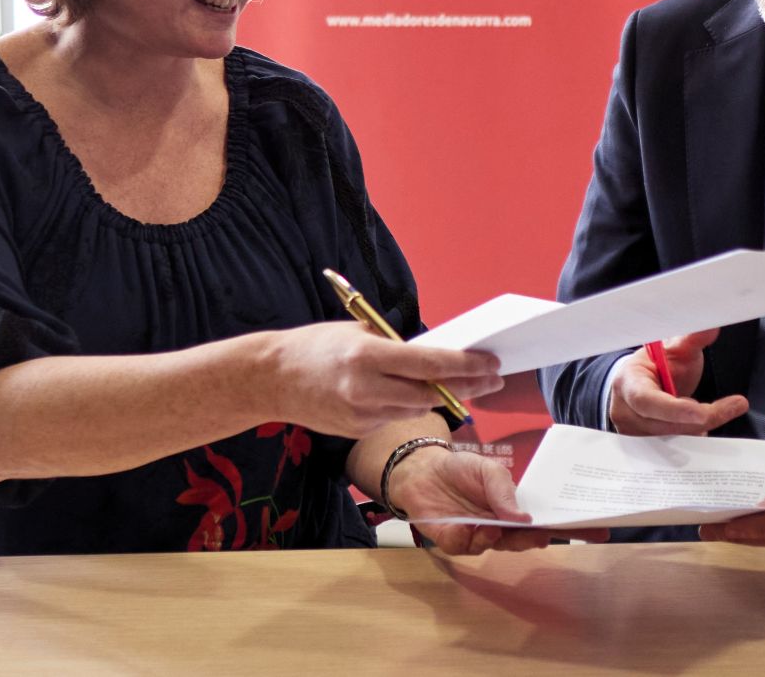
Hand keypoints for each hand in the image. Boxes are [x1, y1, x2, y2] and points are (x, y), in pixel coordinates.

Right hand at [267, 323, 501, 437]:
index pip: (430, 364)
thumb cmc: (317, 346)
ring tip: (448, 383)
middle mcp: (366, 387)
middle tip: (492, 379)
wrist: (272, 378)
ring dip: (434, 397)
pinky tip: (394, 393)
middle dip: (466, 386)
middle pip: (431, 393)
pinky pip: (393, 419)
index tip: (491, 364)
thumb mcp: (358, 333)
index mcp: (369, 355)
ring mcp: (361, 414)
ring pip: (416, 409)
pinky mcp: (357, 431)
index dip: (466, 366)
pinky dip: (402, 406)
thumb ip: (397, 347)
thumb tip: (438, 357)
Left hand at [386, 446, 609, 553]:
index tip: (599, 529)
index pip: (548, 521)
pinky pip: (469, 547)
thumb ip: (504, 491)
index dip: (572, 527)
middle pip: (528, 540)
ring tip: (498, 525)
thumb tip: (524, 519)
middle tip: (543, 534)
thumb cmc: (459, 469)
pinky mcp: (456, 542)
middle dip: (538, 539)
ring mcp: (480, 537)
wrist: (421, 471)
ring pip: (500, 546)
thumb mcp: (488, 470)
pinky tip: (472, 528)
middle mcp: (502, 526)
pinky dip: (472, 539)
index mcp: (515, 508)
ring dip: (503, 538)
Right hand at [606, 328, 748, 435]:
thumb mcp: (674, 350)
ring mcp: (632, 432)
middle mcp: (624, 411)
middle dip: (698, 420)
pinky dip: (690, 439)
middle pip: (662, 425)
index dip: (674, 410)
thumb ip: (691, 340)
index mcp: (627, 382)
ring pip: (669, 440)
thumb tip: (711, 326)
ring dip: (696, 429)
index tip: (703, 412)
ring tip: (715, 412)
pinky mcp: (642, 447)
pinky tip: (703, 426)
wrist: (640, 381)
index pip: (647, 400)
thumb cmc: (656, 365)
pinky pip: (670, 449)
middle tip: (730, 407)